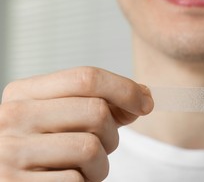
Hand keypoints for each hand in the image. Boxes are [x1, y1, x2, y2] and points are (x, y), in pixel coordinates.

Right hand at [0, 67, 152, 180]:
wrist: (7, 179)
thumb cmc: (41, 147)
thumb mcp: (60, 116)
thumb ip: (97, 103)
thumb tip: (142, 97)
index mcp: (23, 93)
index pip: (86, 77)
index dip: (124, 88)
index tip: (145, 103)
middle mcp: (12, 117)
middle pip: (96, 112)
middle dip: (112, 133)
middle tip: (102, 145)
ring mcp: (10, 153)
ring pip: (90, 148)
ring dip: (100, 163)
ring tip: (83, 167)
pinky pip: (76, 180)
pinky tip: (67, 181)